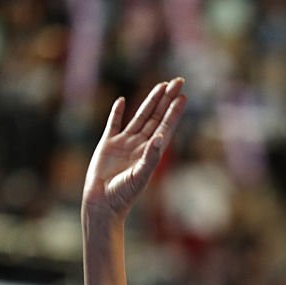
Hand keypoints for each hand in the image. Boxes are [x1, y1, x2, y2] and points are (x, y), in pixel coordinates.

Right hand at [82, 78, 186, 221]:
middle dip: (167, 100)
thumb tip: (161, 137)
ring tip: (161, 85)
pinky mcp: (108, 144)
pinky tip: (123, 101)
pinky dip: (118, 112)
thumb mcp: (141, 176)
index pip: (166, 126)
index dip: (174, 111)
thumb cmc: (124, 194)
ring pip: (140, 117)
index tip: (183, 96)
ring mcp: (124, 143)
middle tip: (179, 81)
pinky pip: (114, 124)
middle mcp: (140, 145)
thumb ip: (151, 157)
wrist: (102, 203)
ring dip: (150, 101)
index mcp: (151, 152)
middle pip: (156, 117)